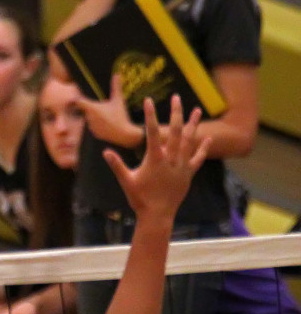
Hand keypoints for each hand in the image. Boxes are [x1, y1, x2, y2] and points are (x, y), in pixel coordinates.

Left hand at [79, 73, 142, 148]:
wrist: (124, 134)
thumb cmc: (121, 116)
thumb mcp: (118, 100)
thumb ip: (116, 87)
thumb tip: (117, 74)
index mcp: (93, 108)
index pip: (78, 101)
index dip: (77, 98)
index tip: (79, 97)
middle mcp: (89, 117)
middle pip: (85, 110)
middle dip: (90, 108)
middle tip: (101, 108)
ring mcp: (90, 126)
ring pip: (89, 118)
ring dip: (94, 116)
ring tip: (106, 116)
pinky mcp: (94, 134)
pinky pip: (93, 127)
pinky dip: (97, 124)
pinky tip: (106, 124)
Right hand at [102, 96, 209, 221]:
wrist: (158, 215)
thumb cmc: (140, 198)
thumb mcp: (126, 181)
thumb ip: (117, 165)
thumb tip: (105, 151)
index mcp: (155, 159)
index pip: (152, 132)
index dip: (150, 115)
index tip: (149, 101)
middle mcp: (171, 160)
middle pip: (175, 132)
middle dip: (176, 113)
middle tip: (176, 98)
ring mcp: (181, 166)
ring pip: (189, 141)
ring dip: (193, 125)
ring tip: (197, 110)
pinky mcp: (188, 174)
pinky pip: (197, 158)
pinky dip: (203, 148)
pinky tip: (207, 138)